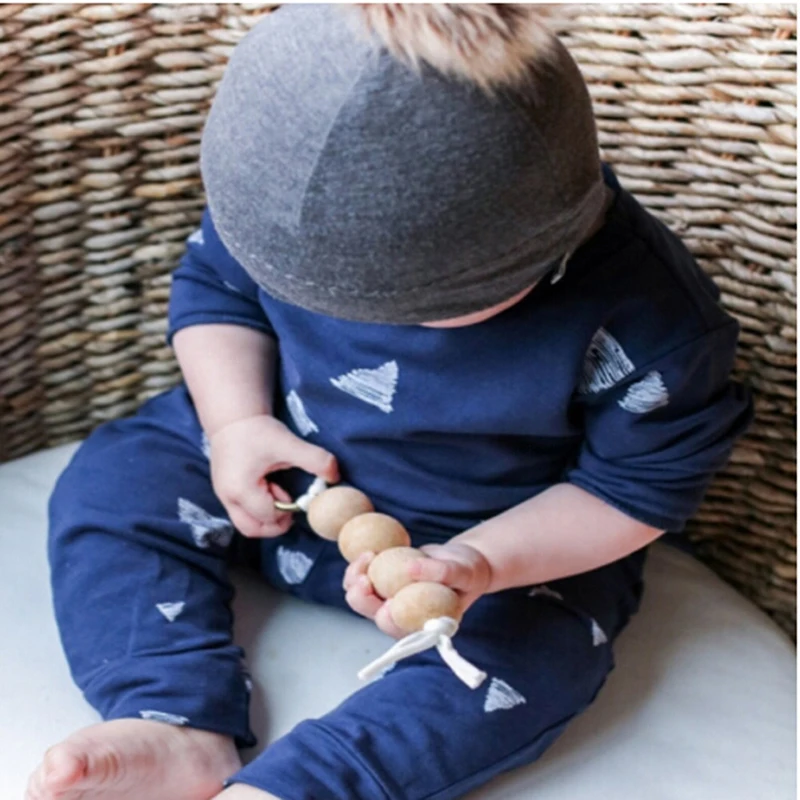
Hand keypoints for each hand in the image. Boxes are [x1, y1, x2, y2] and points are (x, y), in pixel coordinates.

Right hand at [209, 414, 338, 537]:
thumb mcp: (288, 443)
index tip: (296, 495)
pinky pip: (243, 512)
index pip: (268, 516)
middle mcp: (227, 497)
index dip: (287, 510)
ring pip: (246, 523)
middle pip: (252, 529)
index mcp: (240, 489)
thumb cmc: (258, 430)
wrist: (233, 417)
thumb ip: (315, 459)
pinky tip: (269, 487)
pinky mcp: (225, 492)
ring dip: (267, 516)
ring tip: (278, 492)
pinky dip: (259, 508)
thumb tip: (335, 476)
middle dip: (276, 524)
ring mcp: (223, 496)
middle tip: (291, 508)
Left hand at [343, 542, 492, 637]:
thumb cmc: (467, 573)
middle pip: (372, 612)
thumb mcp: (462, 572)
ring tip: (367, 556)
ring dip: (355, 578)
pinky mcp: (387, 581)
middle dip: (358, 596)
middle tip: (363, 575)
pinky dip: (362, 565)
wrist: (463, 561)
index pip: (394, 626)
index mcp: (420, 624)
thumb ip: (442, 572)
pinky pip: (367, 576)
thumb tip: (410, 568)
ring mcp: (392, 597)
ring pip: (362, 595)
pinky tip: (368, 552)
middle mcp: (402, 615)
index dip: (381, 613)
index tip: (381, 594)